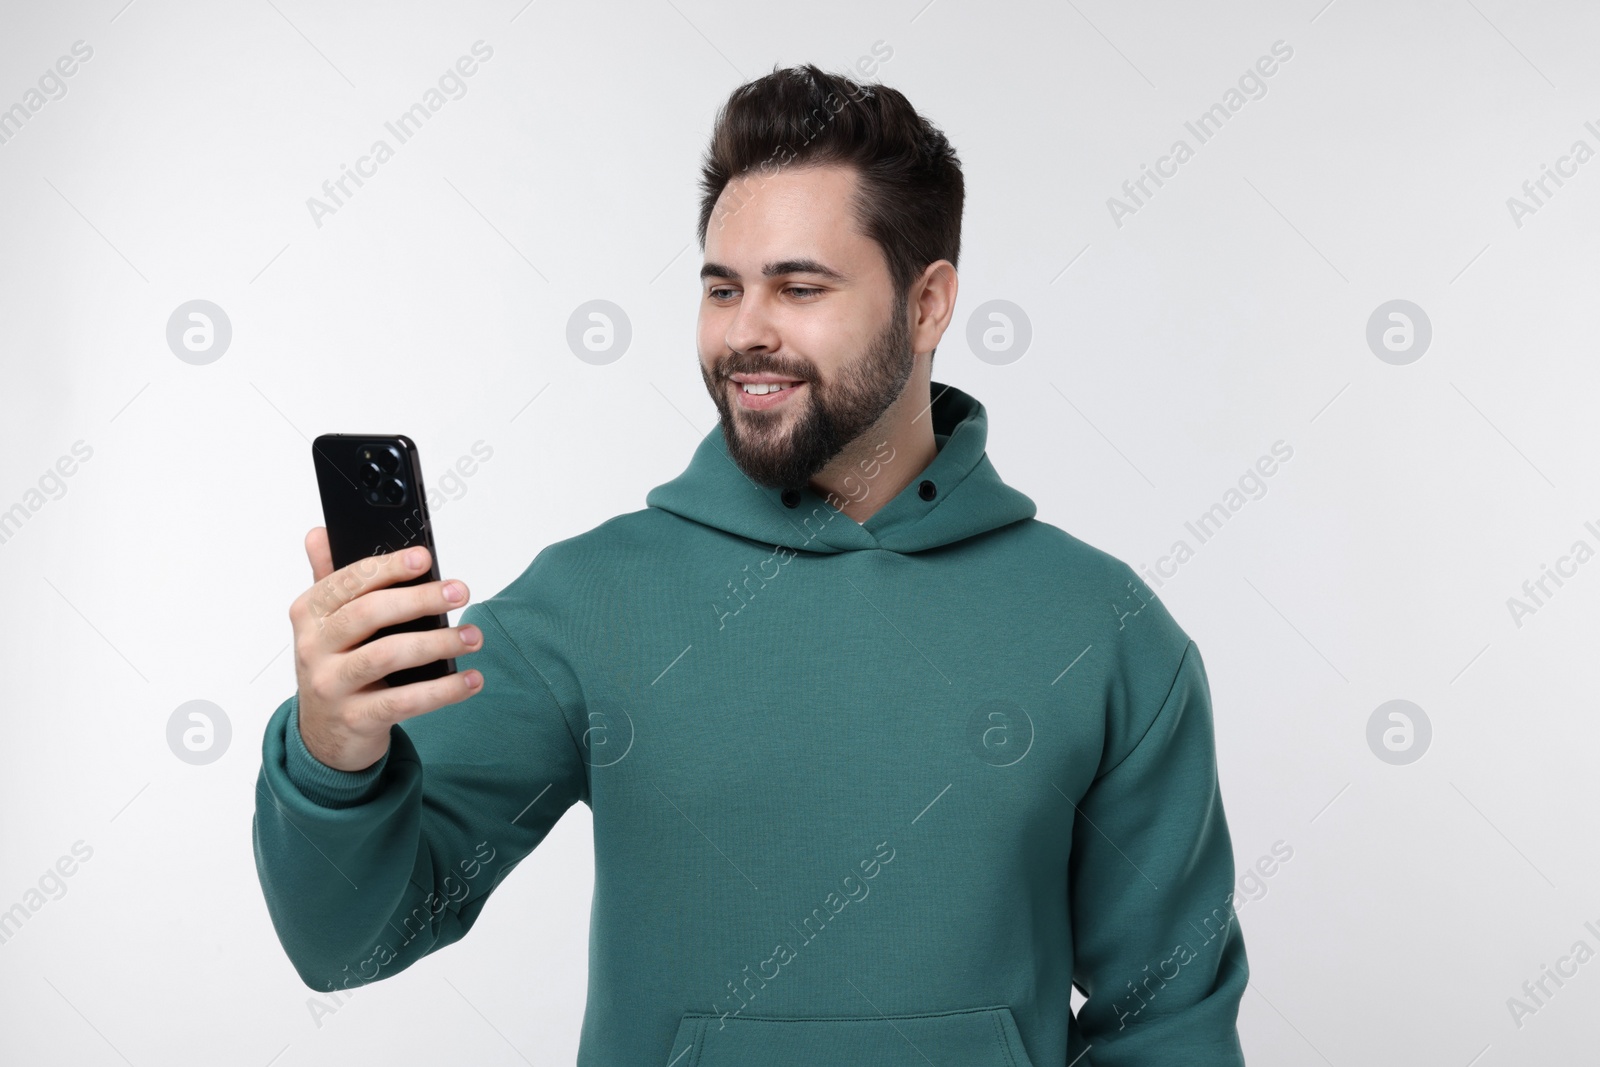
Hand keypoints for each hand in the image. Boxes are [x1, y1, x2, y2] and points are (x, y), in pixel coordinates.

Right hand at [288, 527, 483, 770]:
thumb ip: (328, 578)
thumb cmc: (334, 668)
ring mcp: (332, 686)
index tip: (425, 558)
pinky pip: (405, 701)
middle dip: (420, 599)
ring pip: (388, 656)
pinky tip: (471, 679)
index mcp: (308, 614)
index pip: (348, 582)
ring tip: (473, 636)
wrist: (323, 737)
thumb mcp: (325, 624)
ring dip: (438, 642)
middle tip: (460, 592)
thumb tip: (320, 533)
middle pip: (370, 614)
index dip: (387, 568)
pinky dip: (444, 690)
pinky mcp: (356, 719)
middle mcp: (314, 648)